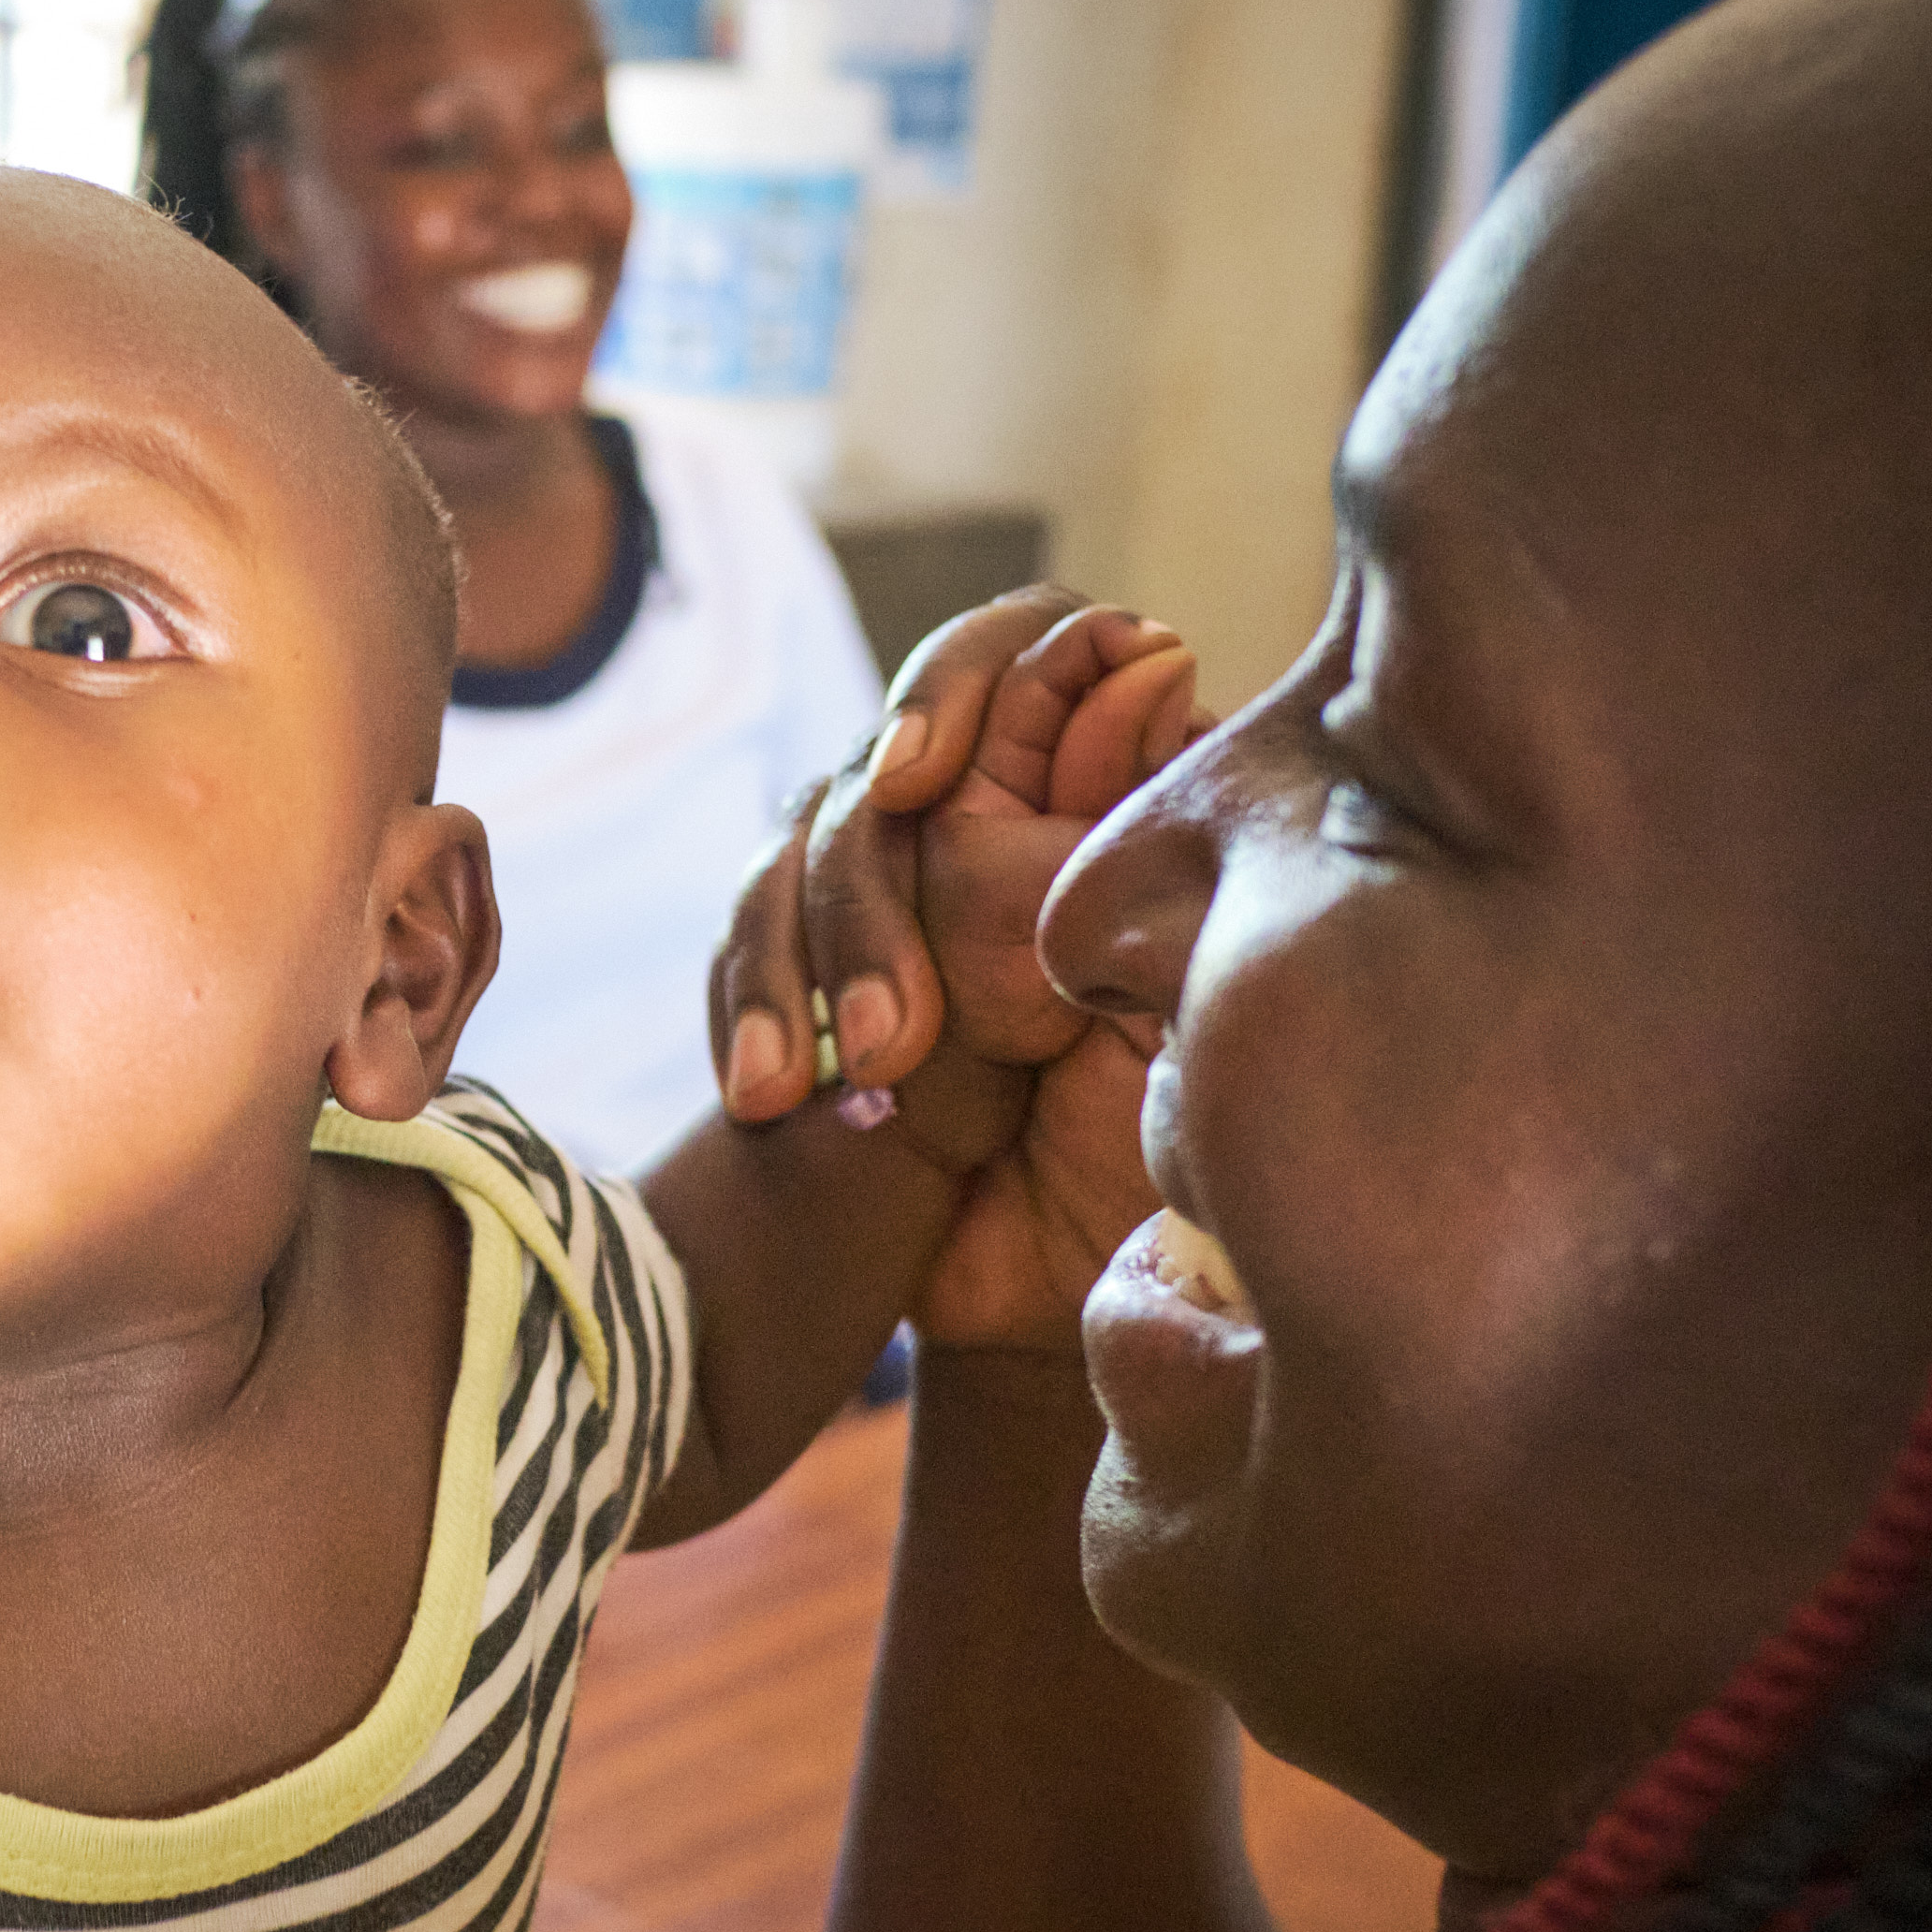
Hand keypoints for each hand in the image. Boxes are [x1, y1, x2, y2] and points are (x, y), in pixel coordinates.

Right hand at [715, 590, 1204, 1348]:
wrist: (1064, 1286)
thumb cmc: (1163, 1143)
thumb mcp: (1186, 986)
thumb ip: (1155, 833)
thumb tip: (1149, 658)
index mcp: (1102, 776)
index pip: (1015, 646)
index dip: (958, 685)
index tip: (917, 779)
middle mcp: (990, 800)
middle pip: (883, 754)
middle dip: (861, 895)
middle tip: (893, 1038)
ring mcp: (896, 877)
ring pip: (800, 846)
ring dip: (793, 969)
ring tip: (813, 1092)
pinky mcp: (819, 962)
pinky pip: (745, 943)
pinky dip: (750, 1013)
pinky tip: (766, 1094)